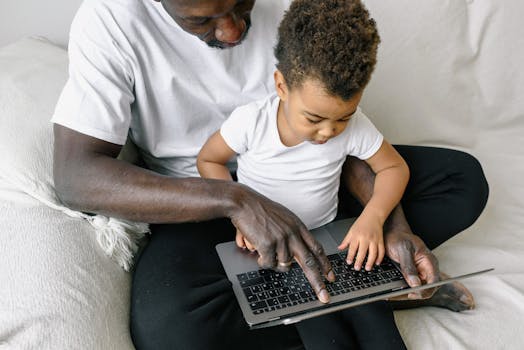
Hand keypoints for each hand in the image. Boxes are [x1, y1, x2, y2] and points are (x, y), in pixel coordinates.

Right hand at [229, 185, 334, 302]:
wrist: (244, 203)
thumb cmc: (260, 210)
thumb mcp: (284, 217)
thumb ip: (293, 233)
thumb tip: (296, 253)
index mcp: (298, 227)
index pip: (316, 249)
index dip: (325, 264)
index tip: (331, 276)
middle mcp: (293, 233)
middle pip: (309, 263)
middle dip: (318, 282)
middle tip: (324, 296)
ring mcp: (281, 239)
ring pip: (284, 265)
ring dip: (274, 262)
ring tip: (265, 250)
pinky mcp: (268, 244)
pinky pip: (268, 263)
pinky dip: (262, 261)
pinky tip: (257, 249)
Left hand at [338, 214, 384, 270]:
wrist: (373, 215)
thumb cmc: (361, 223)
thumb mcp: (351, 230)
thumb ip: (346, 240)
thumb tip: (340, 248)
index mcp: (357, 235)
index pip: (353, 247)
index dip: (350, 256)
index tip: (349, 262)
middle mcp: (366, 238)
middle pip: (363, 251)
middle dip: (359, 261)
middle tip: (357, 268)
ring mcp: (374, 240)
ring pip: (373, 253)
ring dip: (370, 262)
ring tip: (367, 268)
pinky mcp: (381, 240)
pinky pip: (381, 251)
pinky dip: (380, 258)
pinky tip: (377, 263)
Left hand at [385, 230, 439, 298]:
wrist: (391, 232)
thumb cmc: (399, 237)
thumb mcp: (403, 249)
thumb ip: (409, 266)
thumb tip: (415, 284)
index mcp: (429, 262)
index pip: (434, 282)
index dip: (424, 290)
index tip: (411, 293)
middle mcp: (426, 269)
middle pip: (426, 289)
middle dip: (413, 294)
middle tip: (398, 296)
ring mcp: (419, 273)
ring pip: (417, 290)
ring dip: (405, 294)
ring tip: (391, 295)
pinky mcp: (410, 275)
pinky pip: (409, 286)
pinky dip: (401, 290)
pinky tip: (392, 291)